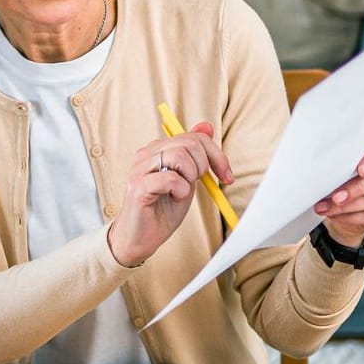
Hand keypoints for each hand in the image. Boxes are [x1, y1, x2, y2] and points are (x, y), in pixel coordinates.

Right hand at [109, 122, 233, 267]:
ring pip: (179, 156)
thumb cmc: (162, 210)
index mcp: (156, 150)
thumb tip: (206, 126)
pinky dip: (180, 190)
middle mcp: (145, 154)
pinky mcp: (137, 187)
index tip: (226, 175)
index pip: (193, 137)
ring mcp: (139, 169)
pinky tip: (174, 198)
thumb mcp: (186, 179)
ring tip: (182, 191)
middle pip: (188, 143)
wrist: (140, 238)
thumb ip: (194, 155)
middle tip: (199, 184)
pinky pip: (170, 179)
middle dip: (204, 165)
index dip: (216, 155)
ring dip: (190, 177)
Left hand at [313, 135, 363, 246]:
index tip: (360, 169)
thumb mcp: (348, 162)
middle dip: (356, 188)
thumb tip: (324, 165)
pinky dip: (354, 217)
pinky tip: (337, 215)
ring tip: (327, 207)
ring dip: (349, 205)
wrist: (355, 200)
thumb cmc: (351, 173)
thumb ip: (345, 159)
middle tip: (335, 196)